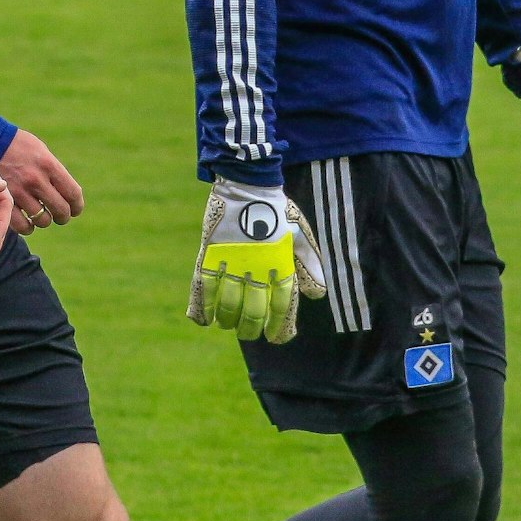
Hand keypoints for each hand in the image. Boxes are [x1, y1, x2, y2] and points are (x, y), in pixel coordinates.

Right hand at [0, 130, 84, 233]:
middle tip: (60, 216)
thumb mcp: (42, 152)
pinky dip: (28, 228)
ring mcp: (19, 191)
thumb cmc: (20, 147)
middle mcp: (36, 179)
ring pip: (43, 220)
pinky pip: (22, 225)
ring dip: (45, 221)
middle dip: (63, 216)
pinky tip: (28, 223)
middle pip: (61, 210)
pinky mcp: (4, 200)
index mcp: (49, 165)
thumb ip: (55, 173)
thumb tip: (69, 197)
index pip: (73, 194)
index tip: (75, 209)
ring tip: (42, 216)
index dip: (77, 206)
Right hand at [186, 179, 326, 343]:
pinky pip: (203, 287)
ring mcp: (232, 261)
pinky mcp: (210, 253)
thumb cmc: (277, 211)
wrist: (247, 183)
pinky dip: (202, 307)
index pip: (283, 306)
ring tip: (228, 324)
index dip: (279, 326)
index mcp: (281, 263)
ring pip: (228, 304)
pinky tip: (204, 319)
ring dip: (228, 320)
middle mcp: (258, 267)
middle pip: (254, 311)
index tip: (275, 337)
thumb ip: (308, 265)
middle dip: (251, 328)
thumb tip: (318, 295)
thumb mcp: (299, 234)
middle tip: (249, 333)